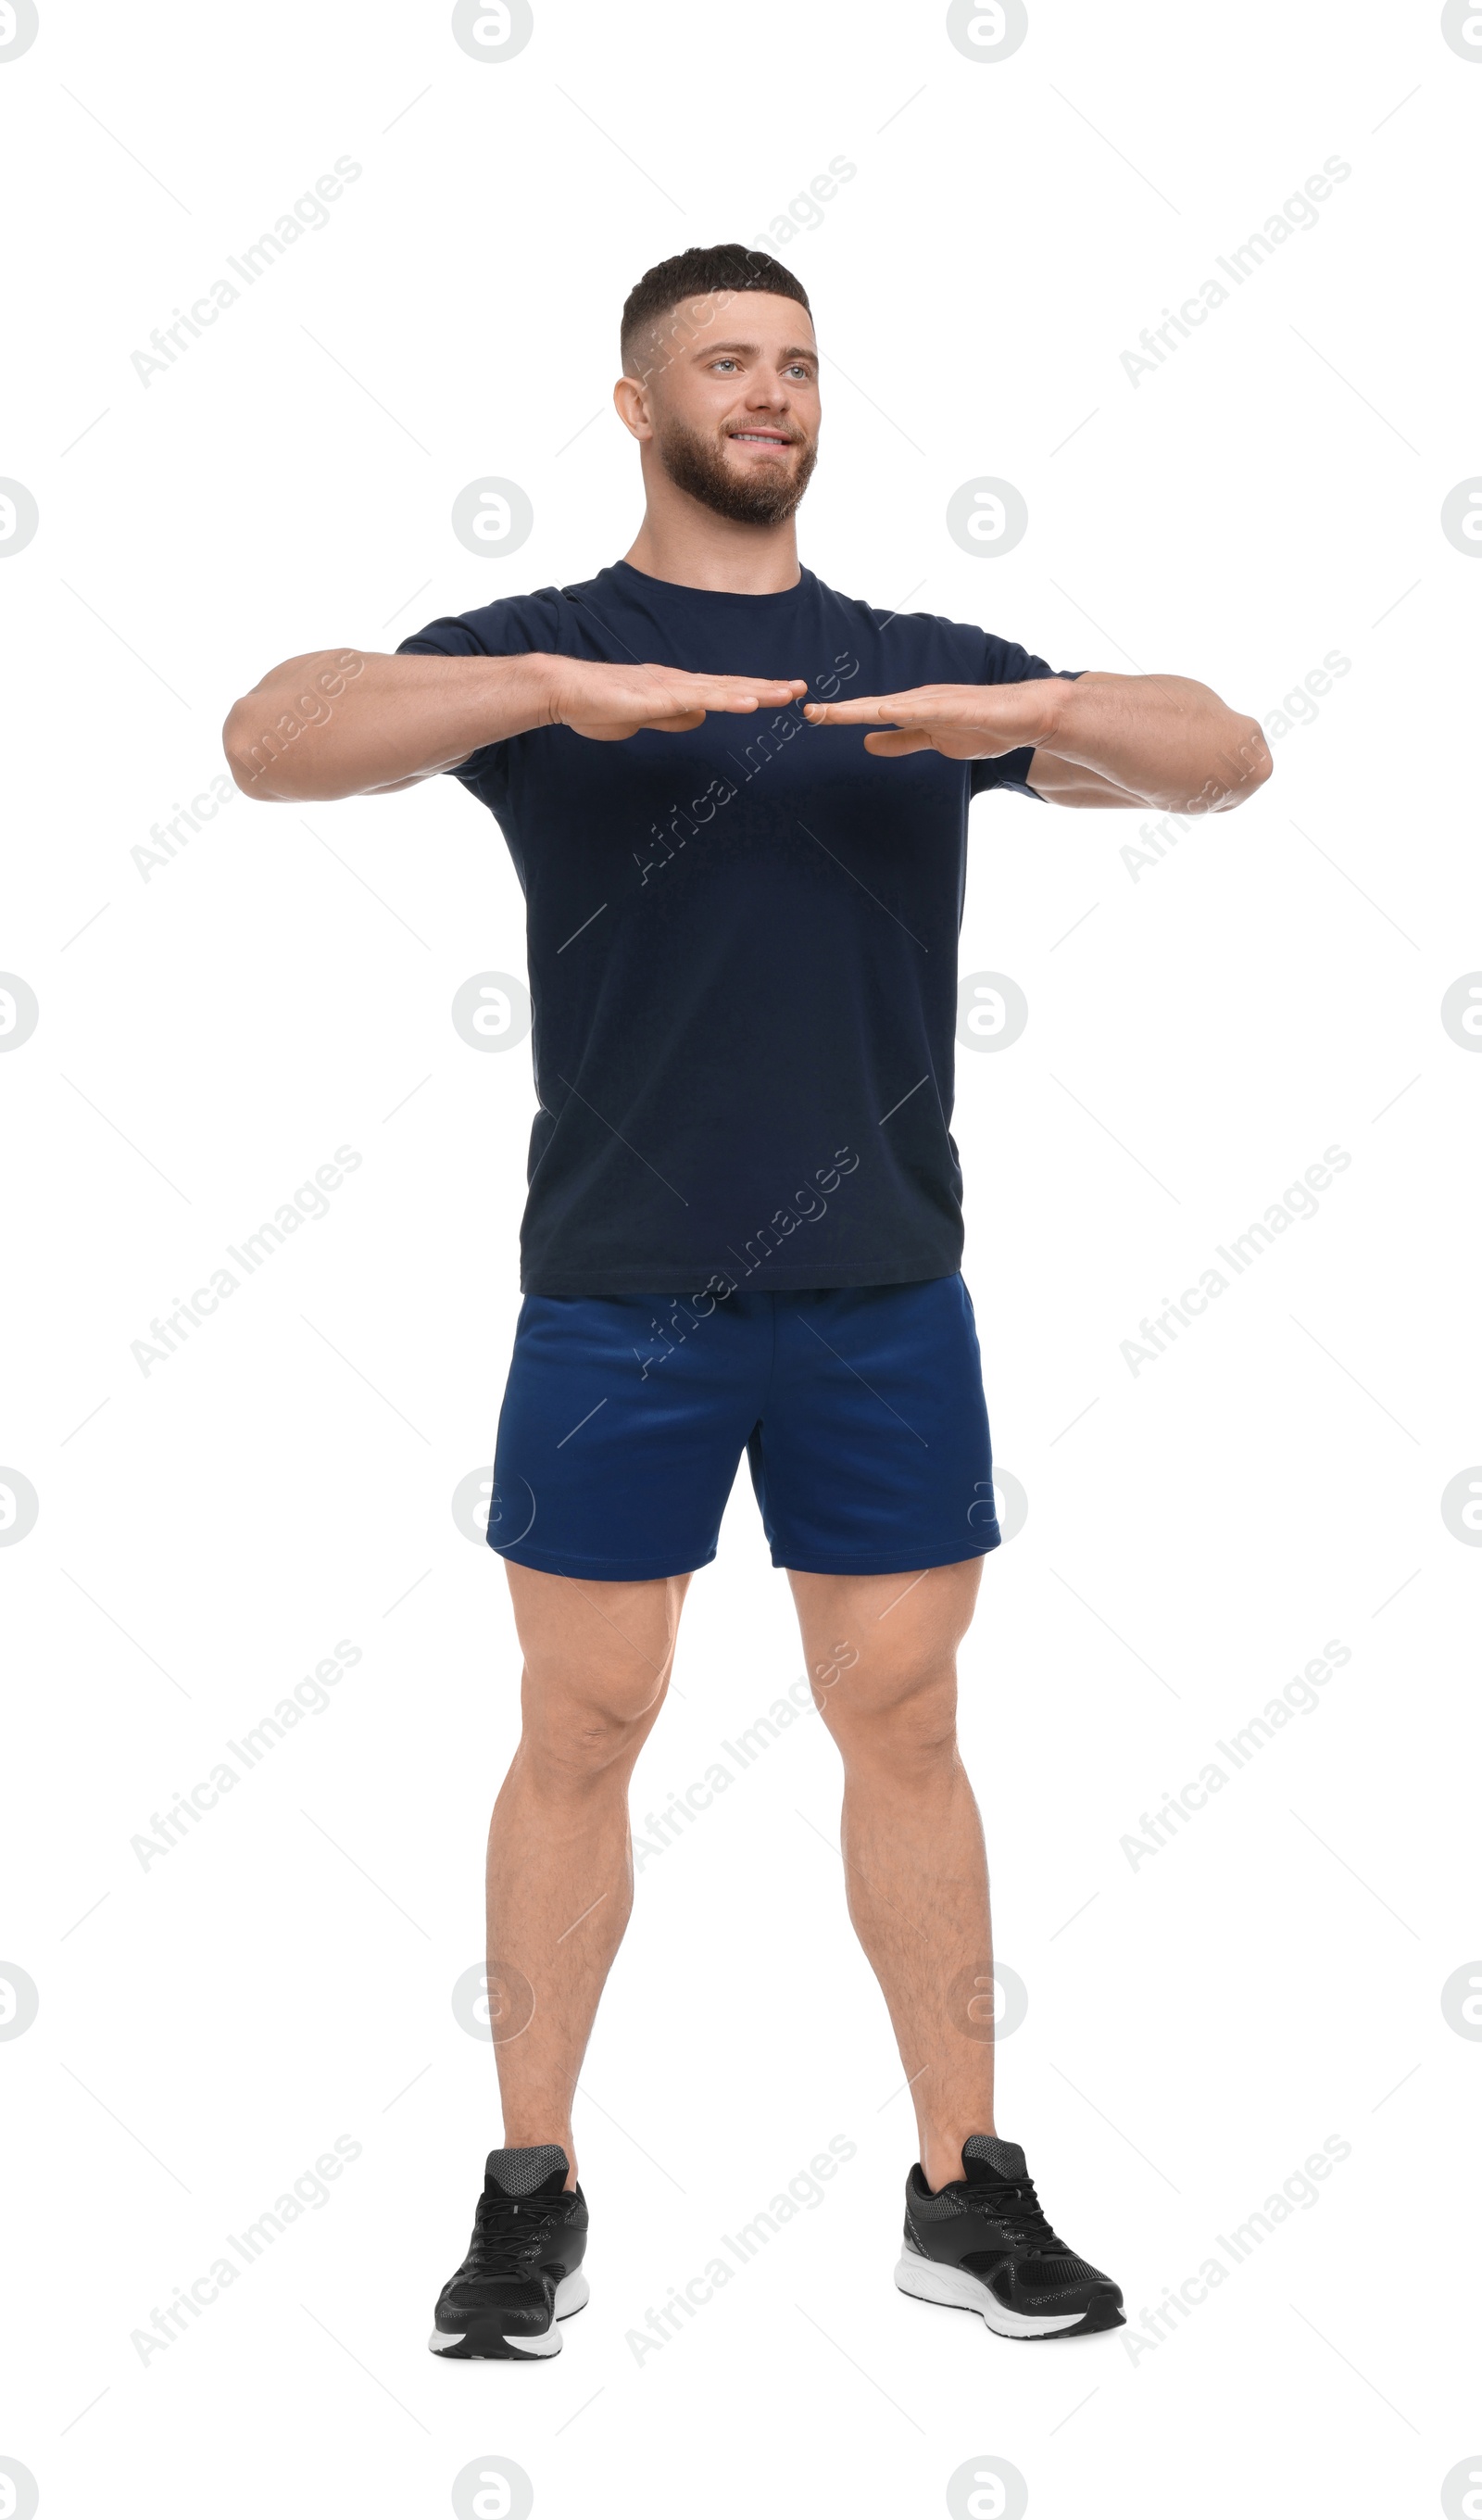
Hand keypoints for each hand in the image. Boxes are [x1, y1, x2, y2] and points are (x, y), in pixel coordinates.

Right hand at [548, 656, 806, 742]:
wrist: (566, 692)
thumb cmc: (598, 705)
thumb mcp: (645, 718)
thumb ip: (672, 717)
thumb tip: (700, 718)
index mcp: (676, 687)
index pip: (723, 690)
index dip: (753, 691)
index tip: (782, 693)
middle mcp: (679, 682)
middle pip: (731, 685)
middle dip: (767, 688)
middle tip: (801, 688)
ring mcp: (669, 687)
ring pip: (721, 690)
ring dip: (755, 692)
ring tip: (786, 694)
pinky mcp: (656, 697)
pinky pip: (698, 700)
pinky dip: (725, 700)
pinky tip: (748, 703)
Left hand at [802, 680, 1066, 759]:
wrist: (1026, 716)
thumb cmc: (983, 725)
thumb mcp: (933, 740)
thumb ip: (902, 741)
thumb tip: (867, 743)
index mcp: (914, 708)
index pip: (870, 712)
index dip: (840, 715)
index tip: (811, 717)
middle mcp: (921, 699)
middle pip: (873, 705)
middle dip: (840, 710)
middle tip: (807, 712)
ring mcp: (940, 701)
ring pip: (893, 704)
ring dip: (861, 708)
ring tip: (833, 712)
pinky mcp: (959, 707)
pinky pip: (927, 709)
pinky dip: (904, 711)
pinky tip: (882, 713)